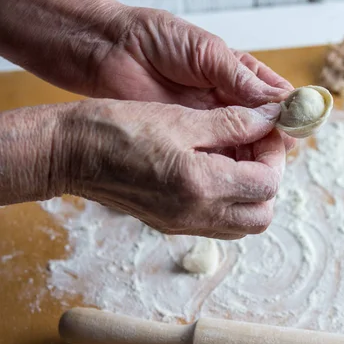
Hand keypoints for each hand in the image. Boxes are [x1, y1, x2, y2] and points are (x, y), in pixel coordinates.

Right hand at [59, 100, 284, 238]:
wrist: (69, 154)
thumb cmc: (117, 129)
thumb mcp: (181, 118)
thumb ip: (232, 123)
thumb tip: (269, 120)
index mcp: (201, 186)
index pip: (267, 184)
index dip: (274, 154)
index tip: (267, 130)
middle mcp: (196, 215)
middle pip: (262, 215)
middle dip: (269, 179)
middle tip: (257, 147)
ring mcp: (183, 225)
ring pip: (242, 224)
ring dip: (251, 193)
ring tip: (237, 157)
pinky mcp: (172, 224)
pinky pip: (218, 222)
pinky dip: (229, 200)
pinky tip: (216, 168)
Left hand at [91, 4, 296, 150]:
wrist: (110, 51)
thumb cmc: (157, 39)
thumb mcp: (207, 52)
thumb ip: (242, 79)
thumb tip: (281, 102)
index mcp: (240, 76)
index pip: (276, 100)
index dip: (288, 114)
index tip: (297, 125)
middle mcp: (229, 103)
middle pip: (264, 130)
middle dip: (273, 140)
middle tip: (277, 149)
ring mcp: (211, 124)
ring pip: (244, 148)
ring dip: (254, 156)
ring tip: (259, 163)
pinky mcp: (191, 141)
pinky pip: (217, 158)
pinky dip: (229, 165)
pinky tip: (235, 170)